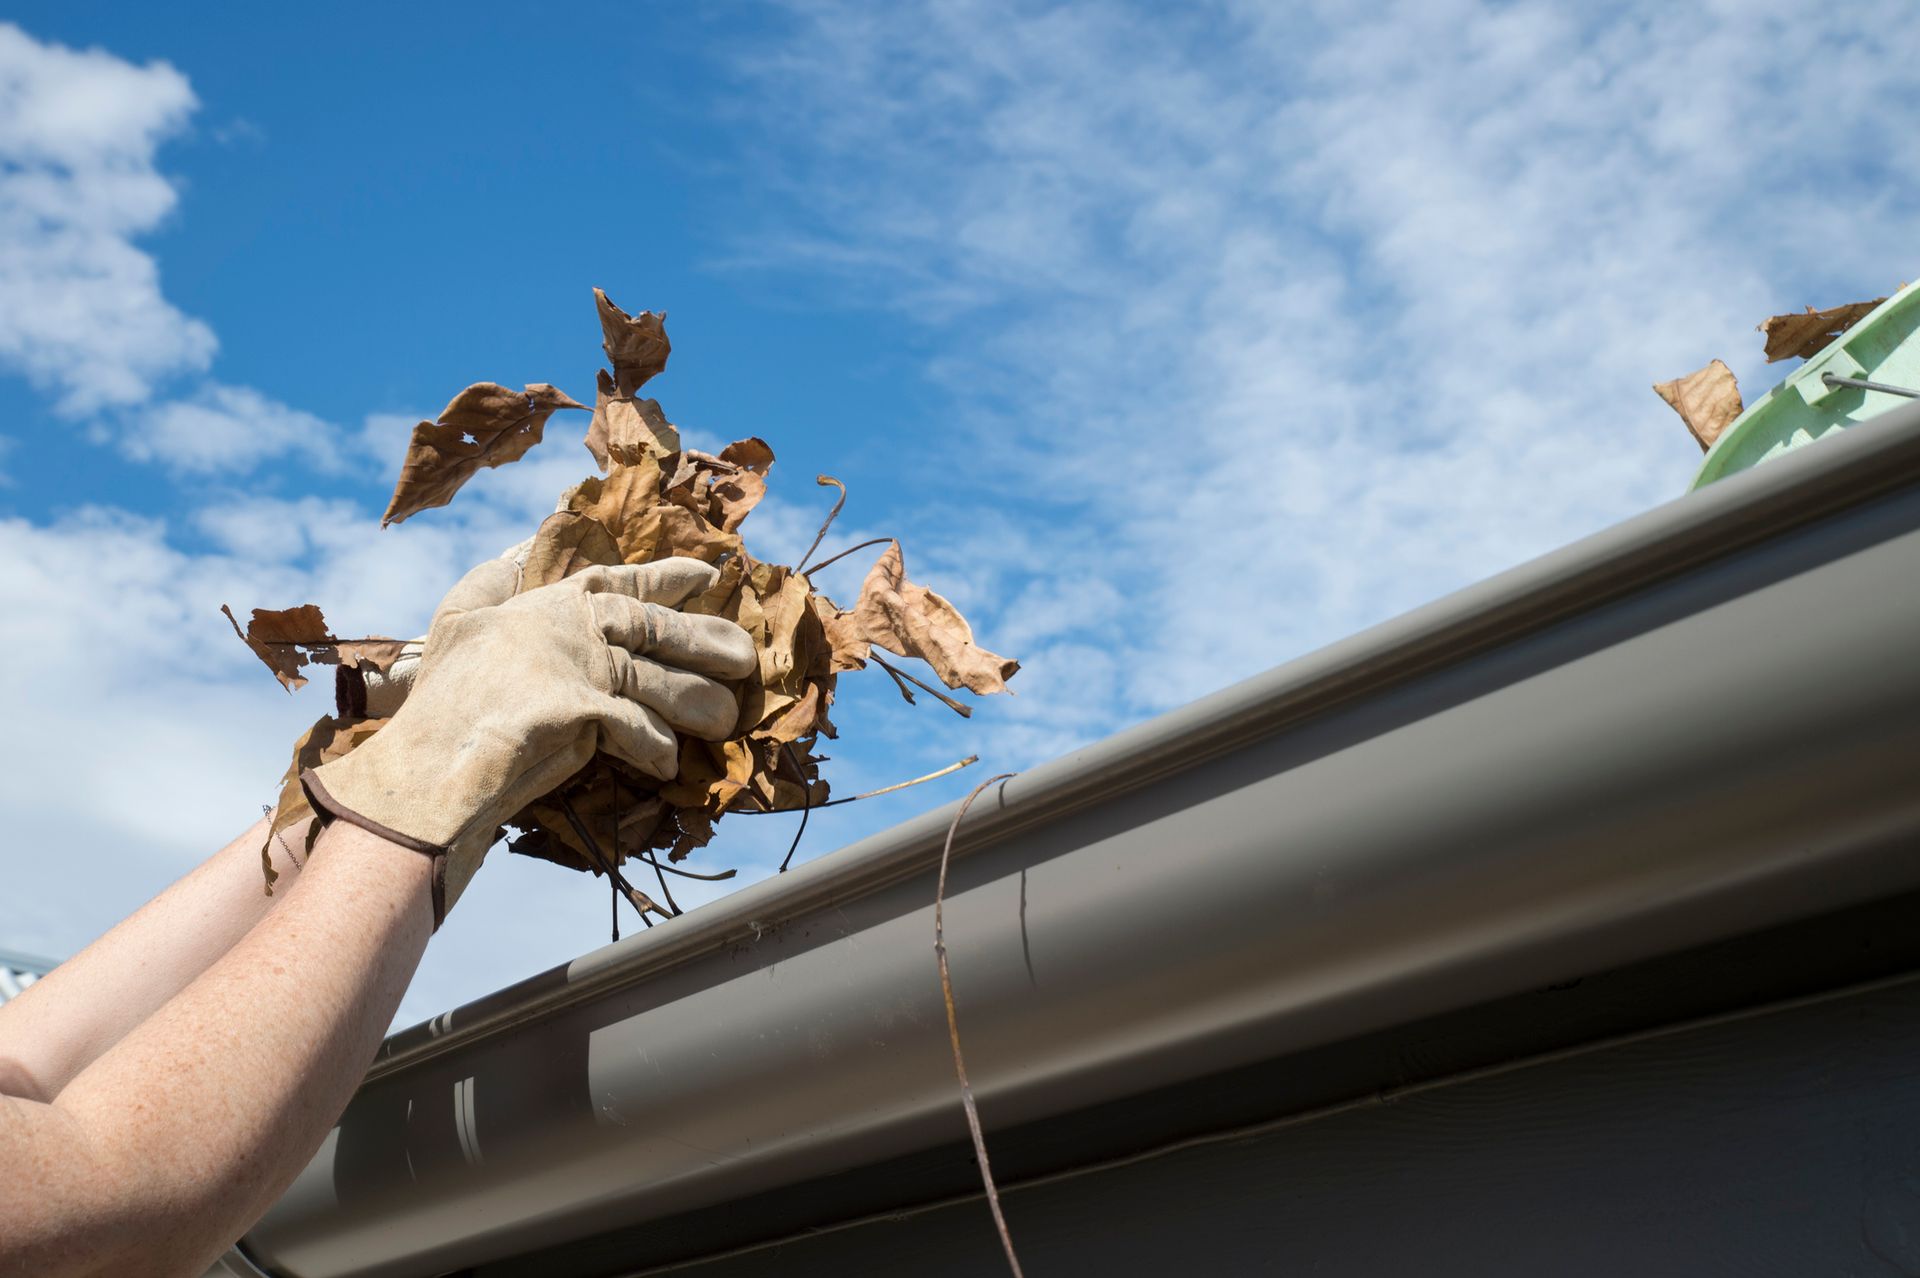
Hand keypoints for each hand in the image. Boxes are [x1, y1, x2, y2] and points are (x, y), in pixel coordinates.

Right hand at [303, 556, 754, 924]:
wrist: (426, 762)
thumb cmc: (438, 699)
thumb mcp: (457, 620)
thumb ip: (493, 580)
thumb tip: (518, 543)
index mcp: (548, 605)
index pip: (618, 580)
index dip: (667, 575)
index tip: (708, 571)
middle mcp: (571, 629)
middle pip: (658, 627)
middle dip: (706, 640)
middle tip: (746, 655)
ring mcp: (578, 668)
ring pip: (663, 681)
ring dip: (700, 703)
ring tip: (726, 719)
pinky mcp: (581, 710)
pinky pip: (640, 730)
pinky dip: (655, 750)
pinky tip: (668, 765)